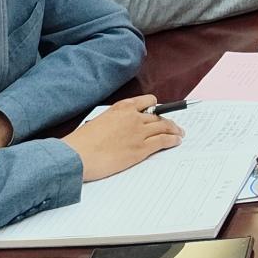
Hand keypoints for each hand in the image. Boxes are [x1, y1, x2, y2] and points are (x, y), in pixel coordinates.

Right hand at [62, 95, 183, 181]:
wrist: (77, 155)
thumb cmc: (81, 142)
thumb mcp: (99, 122)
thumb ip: (114, 121)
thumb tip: (120, 129)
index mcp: (122, 108)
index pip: (147, 101)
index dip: (156, 108)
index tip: (160, 112)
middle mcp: (134, 117)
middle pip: (158, 117)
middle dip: (168, 121)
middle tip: (174, 126)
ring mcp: (139, 132)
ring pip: (164, 127)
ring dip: (175, 130)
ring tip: (180, 133)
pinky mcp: (140, 149)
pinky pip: (163, 141)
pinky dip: (172, 140)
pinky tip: (176, 141)